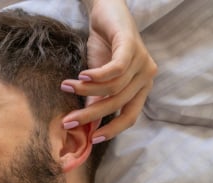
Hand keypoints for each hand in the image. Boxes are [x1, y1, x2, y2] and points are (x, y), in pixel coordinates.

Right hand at [61, 0, 156, 142]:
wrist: (107, 12)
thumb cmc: (103, 46)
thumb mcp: (97, 78)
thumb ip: (95, 100)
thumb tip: (85, 127)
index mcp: (141, 88)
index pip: (130, 116)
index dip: (112, 130)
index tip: (91, 139)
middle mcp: (146, 76)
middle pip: (118, 103)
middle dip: (90, 115)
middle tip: (67, 121)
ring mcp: (142, 61)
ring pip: (114, 87)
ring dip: (86, 91)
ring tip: (66, 87)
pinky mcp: (132, 45)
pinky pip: (117, 68)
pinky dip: (97, 76)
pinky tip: (80, 76)